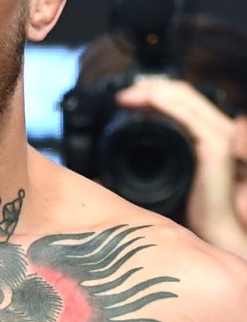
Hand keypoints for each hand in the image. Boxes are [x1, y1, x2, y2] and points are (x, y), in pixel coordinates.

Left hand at [116, 79, 246, 257]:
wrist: (210, 233)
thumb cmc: (189, 212)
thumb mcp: (161, 180)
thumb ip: (144, 166)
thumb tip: (104, 169)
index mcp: (202, 135)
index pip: (179, 100)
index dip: (151, 92)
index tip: (123, 100)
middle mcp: (214, 131)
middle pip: (182, 93)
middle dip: (149, 88)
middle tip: (122, 96)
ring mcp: (217, 137)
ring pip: (185, 97)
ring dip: (154, 91)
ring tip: (128, 97)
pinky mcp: (215, 148)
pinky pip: (191, 117)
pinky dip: (169, 104)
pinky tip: (150, 100)